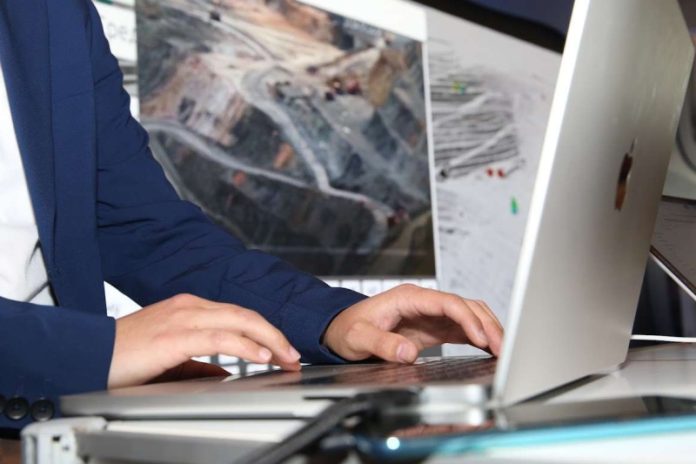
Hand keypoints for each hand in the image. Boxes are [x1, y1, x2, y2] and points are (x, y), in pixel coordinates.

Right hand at [108, 294, 300, 388]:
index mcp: (190, 308)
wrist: (89, 355)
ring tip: (286, 356)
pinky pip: (220, 336)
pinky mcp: (175, 334)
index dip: (265, 332)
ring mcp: (183, 317)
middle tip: (294, 354)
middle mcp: (190, 306)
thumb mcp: (171, 356)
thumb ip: (201, 363)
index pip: (238, 315)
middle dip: (275, 334)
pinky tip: (260, 356)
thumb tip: (226, 372)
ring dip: (268, 339)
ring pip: (239, 320)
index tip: (283, 350)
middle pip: (245, 314)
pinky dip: (245, 345)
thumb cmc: (125, 355)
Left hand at [324, 284, 503, 363]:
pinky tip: (490, 349)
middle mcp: (423, 302)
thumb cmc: (348, 329)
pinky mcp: (433, 328)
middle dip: (486, 324)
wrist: (341, 329)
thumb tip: (409, 352)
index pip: (447, 302)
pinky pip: (462, 328)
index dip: (467, 318)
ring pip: (468, 314)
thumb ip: (382, 343)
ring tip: (503, 350)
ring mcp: (430, 314)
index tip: (481, 338)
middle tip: (502, 348)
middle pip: (465, 306)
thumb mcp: (359, 337)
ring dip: (487, 329)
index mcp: (408, 298)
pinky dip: (479, 337)